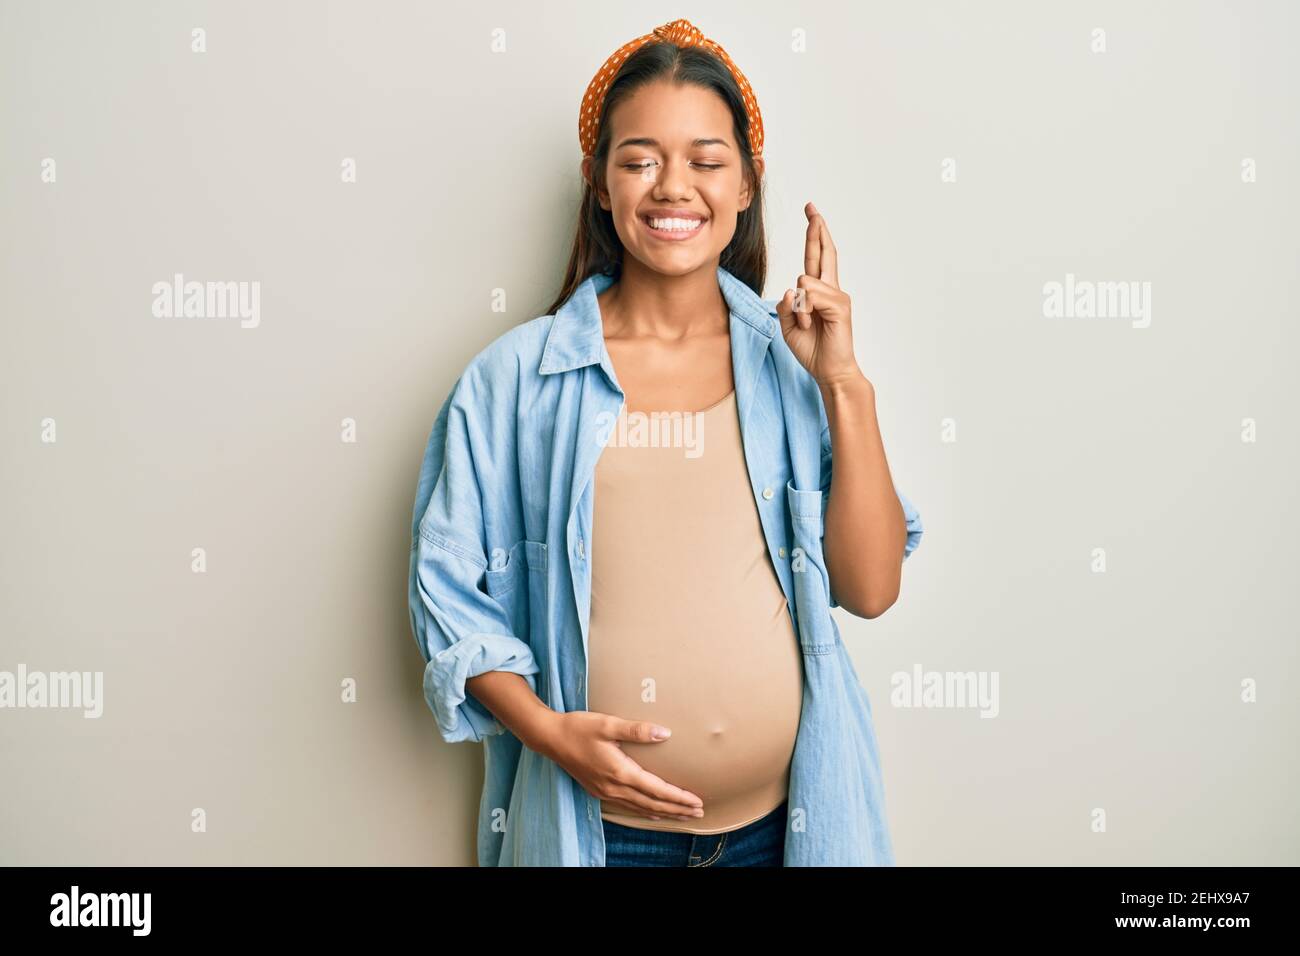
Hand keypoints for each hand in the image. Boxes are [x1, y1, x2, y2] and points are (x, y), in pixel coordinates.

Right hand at [540, 711, 705, 820]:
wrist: (550, 738)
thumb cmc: (578, 728)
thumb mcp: (608, 724)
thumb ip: (637, 730)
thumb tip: (664, 733)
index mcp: (620, 772)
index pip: (657, 790)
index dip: (679, 797)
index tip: (696, 801)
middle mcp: (614, 787)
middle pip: (652, 804)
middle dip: (677, 809)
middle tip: (698, 812)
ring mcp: (605, 791)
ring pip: (641, 808)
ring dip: (664, 813)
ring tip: (683, 815)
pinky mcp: (598, 790)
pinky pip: (628, 806)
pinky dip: (645, 811)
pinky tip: (653, 812)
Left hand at [775, 201, 865, 388]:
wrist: (829, 370)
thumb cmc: (813, 349)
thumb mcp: (789, 325)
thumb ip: (787, 304)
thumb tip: (792, 288)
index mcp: (819, 292)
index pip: (816, 257)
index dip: (814, 235)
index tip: (812, 213)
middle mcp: (830, 290)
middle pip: (823, 252)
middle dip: (816, 229)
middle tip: (811, 208)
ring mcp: (837, 296)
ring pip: (805, 281)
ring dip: (798, 308)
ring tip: (807, 325)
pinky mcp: (840, 306)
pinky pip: (810, 296)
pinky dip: (804, 313)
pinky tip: (811, 325)